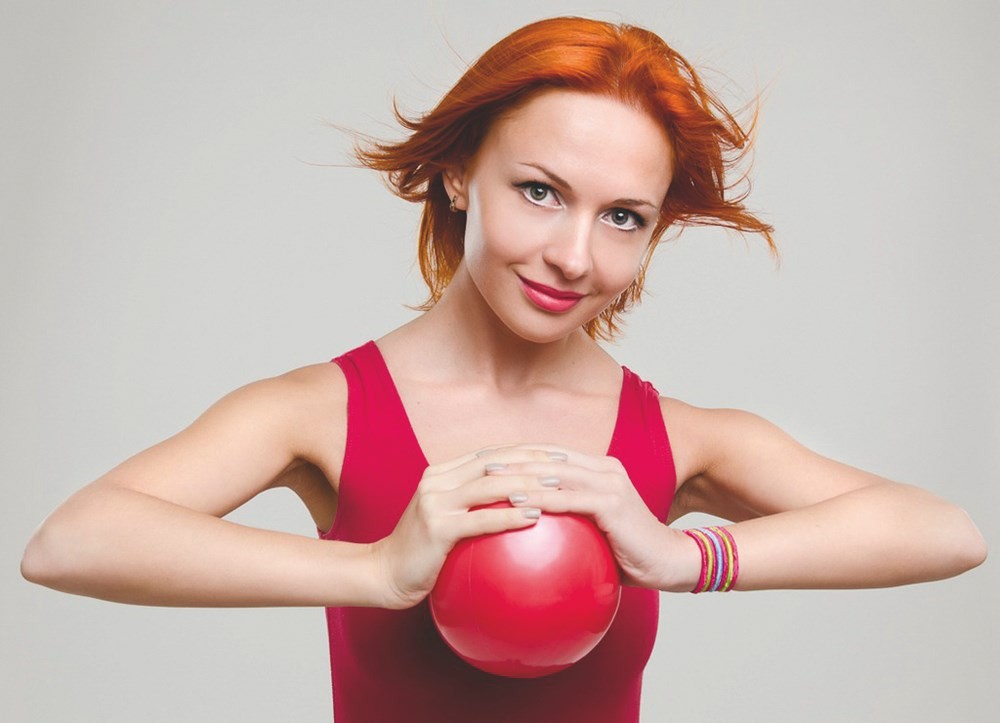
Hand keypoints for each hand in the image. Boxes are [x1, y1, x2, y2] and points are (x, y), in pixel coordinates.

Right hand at [370, 448, 564, 608]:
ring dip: (526, 485)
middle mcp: (437, 481)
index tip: (556, 454)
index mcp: (441, 474)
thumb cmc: (421, 552)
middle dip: (532, 461)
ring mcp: (434, 502)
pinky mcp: (436, 527)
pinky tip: (534, 518)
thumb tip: (516, 506)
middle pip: (493, 462)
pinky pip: (480, 519)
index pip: (491, 454)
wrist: (382, 573)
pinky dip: (509, 516)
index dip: (524, 451)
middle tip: (565, 467)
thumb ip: (472, 506)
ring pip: (489, 485)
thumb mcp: (445, 520)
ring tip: (556, 488)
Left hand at [483, 445, 694, 589]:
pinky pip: (568, 498)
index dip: (517, 453)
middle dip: (511, 458)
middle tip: (479, 464)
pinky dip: (539, 498)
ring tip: (488, 479)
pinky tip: (516, 503)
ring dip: (519, 474)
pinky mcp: (612, 502)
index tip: (486, 459)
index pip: (549, 454)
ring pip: (554, 473)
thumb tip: (532, 532)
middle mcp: (604, 468)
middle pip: (547, 457)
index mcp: (598, 469)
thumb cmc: (629, 553)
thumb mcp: (595, 531)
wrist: (669, 563)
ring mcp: (609, 483)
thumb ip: (569, 522)